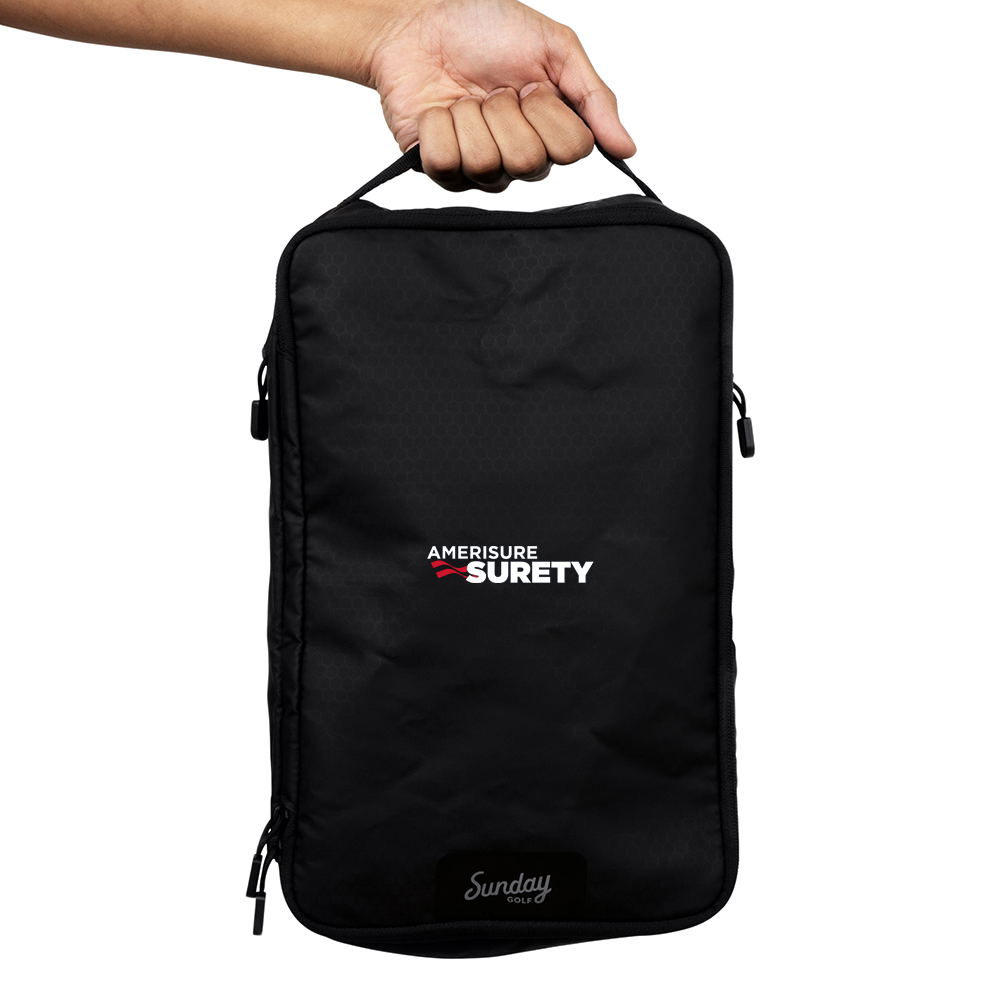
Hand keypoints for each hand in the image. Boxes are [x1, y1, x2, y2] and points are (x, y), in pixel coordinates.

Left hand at [368, 0, 634, 190]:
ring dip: (471, 117)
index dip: (549, 113)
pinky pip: (445, 163)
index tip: (531, 85)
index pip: (572, 150)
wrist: (419, 22)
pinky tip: (438, 111)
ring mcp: (478, 169)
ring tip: (463, 99)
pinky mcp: (439, 171)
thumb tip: (628, 148)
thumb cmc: (484, 28)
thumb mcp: (555, 47)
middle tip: (493, 90)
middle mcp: (518, 159)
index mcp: (551, 132)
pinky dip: (438, 126)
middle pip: (528, 161)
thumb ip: (595, 98)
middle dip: (506, 112)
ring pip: (485, 164)